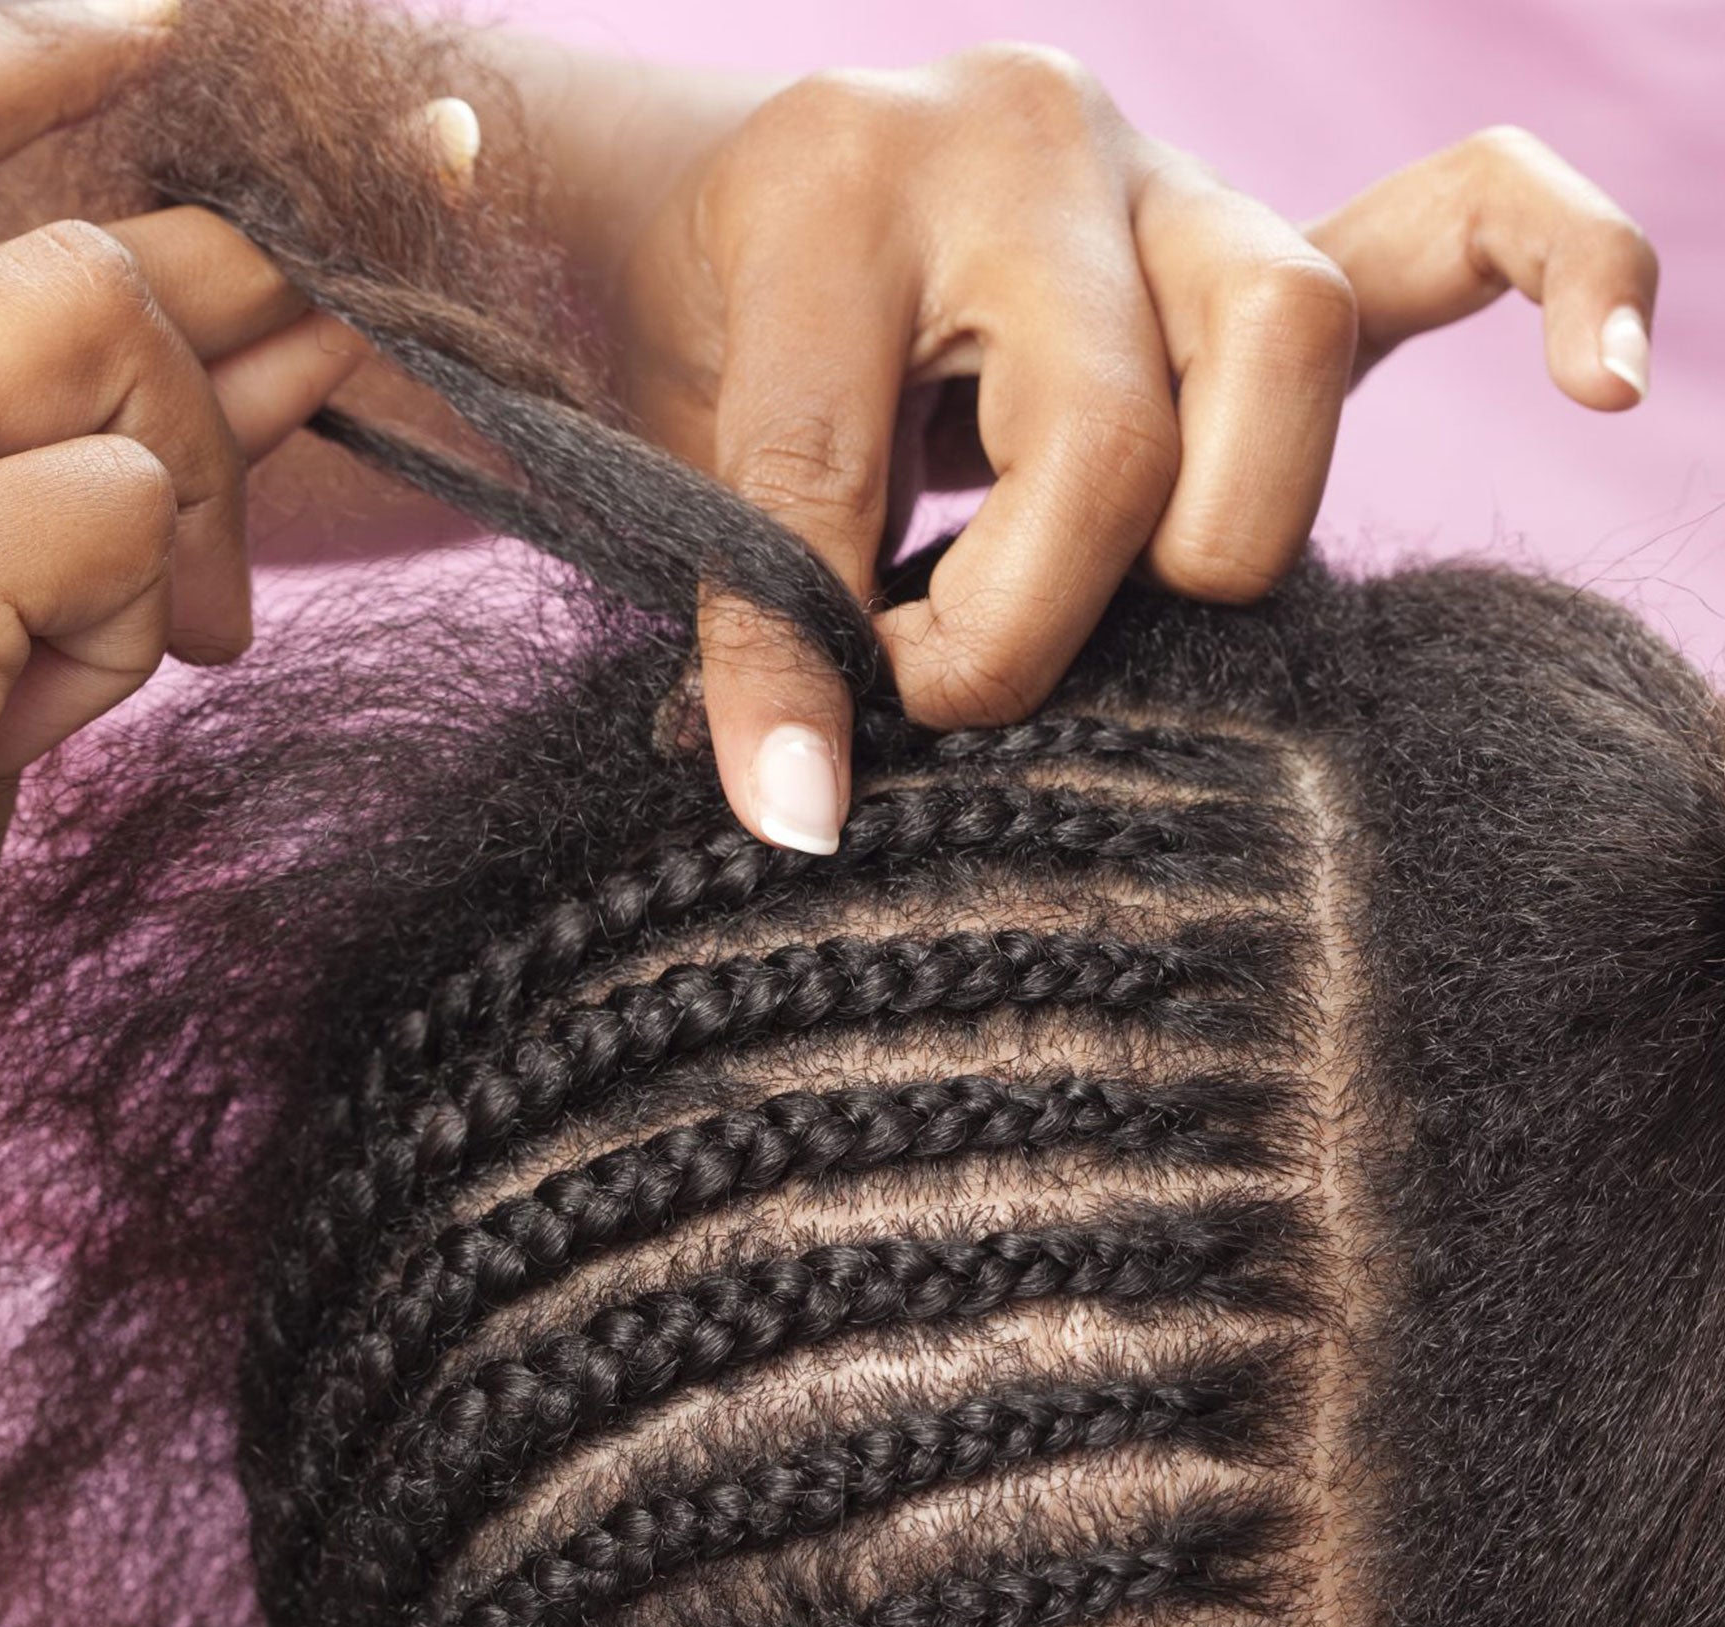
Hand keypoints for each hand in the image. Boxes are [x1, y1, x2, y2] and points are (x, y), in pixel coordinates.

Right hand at [0, 0, 360, 1421]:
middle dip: (222, 344)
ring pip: (99, 339)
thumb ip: (61, 449)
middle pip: (56, 250)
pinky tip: (66, 712)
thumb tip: (267, 323)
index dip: (29, 57)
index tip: (176, 21)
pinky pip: (121, 510)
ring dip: (181, 497)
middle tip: (297, 435)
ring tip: (135, 646)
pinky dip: (145, 613)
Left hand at [589, 50, 1656, 852]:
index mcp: (842, 187)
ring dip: (1217, 540)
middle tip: (951, 683)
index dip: (819, 657)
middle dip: (1035, 617)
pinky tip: (1603, 380)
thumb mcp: (683, 458)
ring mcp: (1173, 183)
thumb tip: (806, 817)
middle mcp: (1031, 148)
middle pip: (1114, 432)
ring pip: (1285, 350)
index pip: (844, 467)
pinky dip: (1559, 277)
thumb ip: (754, 605)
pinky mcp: (1266, 237)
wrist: (753, 205)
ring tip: (1134, 611)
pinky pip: (1458, 218)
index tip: (801, 789)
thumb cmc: (714, 340)